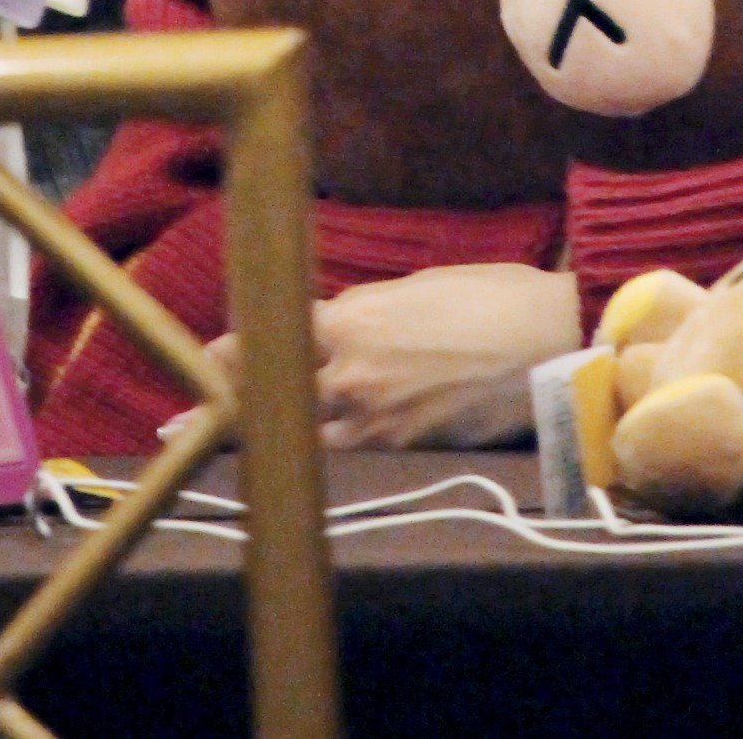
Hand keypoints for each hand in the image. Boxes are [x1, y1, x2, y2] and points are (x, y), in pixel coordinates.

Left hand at [204, 265, 581, 449]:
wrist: (554, 344)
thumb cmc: (497, 298)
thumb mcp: (424, 284)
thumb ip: (369, 306)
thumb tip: (337, 320)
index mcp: (354, 318)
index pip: (273, 335)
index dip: (236, 348)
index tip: (210, 356)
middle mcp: (353, 372)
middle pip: (273, 391)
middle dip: (233, 399)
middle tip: (188, 418)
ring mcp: (376, 418)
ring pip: (303, 433)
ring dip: (272, 435)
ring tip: (237, 446)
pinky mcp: (405, 448)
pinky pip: (350, 452)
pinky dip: (326, 452)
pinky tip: (306, 459)